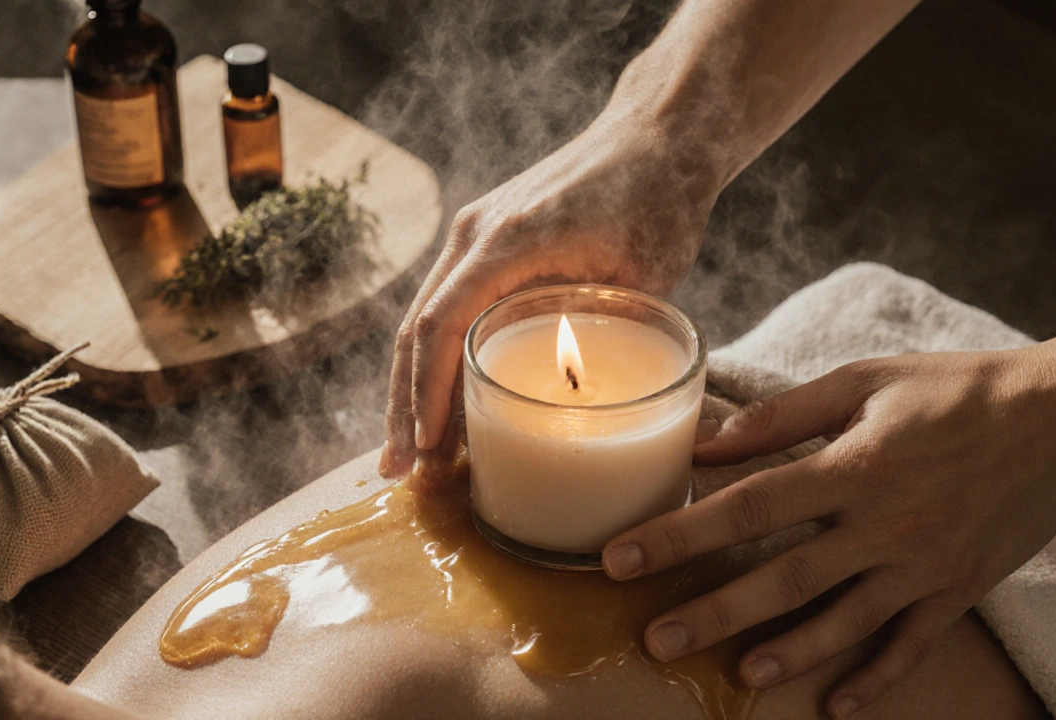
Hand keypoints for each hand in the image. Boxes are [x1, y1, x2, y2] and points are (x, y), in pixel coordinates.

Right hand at [379, 108, 719, 478]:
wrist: (656, 136)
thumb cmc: (657, 199)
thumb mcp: (644, 275)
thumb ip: (604, 335)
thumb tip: (574, 408)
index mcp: (507, 241)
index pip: (443, 326)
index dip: (429, 393)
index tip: (427, 449)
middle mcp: (475, 234)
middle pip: (416, 330)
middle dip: (404, 406)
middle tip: (398, 471)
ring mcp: (474, 234)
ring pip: (424, 320)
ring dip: (414, 387)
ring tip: (410, 453)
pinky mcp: (486, 242)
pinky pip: (448, 307)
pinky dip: (439, 359)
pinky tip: (443, 403)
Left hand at [602, 347, 1055, 717]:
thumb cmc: (955, 391)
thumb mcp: (866, 382)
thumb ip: (785, 416)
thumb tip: (711, 443)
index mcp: (854, 467)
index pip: (749, 508)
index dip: (680, 535)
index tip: (621, 558)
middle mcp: (884, 525)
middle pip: (785, 578)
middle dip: (715, 612)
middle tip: (656, 640)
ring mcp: (924, 566)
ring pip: (844, 621)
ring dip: (788, 653)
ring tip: (739, 675)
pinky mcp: (958, 590)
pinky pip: (911, 644)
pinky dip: (875, 678)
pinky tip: (836, 706)